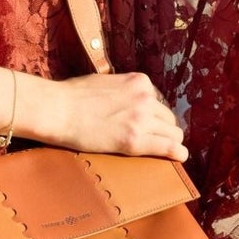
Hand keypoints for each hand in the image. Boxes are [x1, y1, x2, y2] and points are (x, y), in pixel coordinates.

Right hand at [50, 71, 187, 160]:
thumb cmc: (72, 96)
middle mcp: (145, 97)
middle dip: (163, 129)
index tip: (151, 125)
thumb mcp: (106, 82)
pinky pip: (169, 147)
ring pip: (173, 133)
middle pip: (168, 118)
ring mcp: (142, 118)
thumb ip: (123, 91)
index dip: (154, 116)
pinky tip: (180, 157)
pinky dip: (177, 153)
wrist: (58, 109)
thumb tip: (127, 103)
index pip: (159, 102)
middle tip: (156, 140)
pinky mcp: (134, 140)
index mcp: (139, 82)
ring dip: (169, 141)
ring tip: (166, 150)